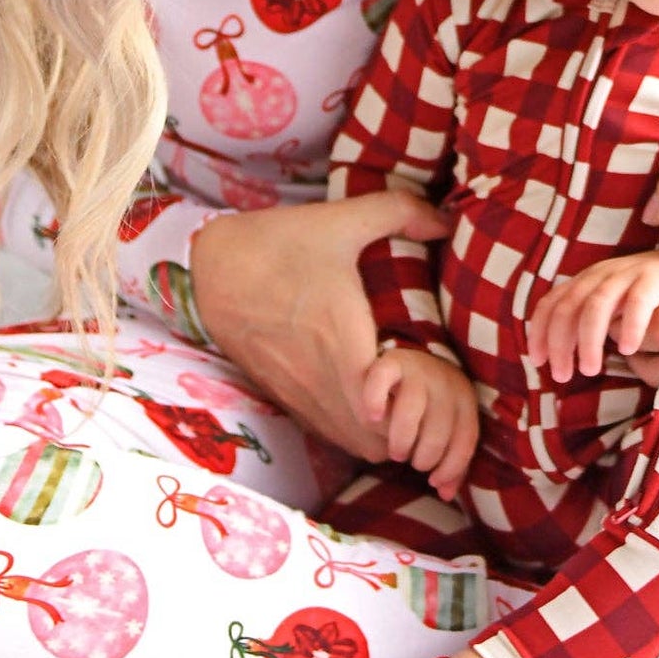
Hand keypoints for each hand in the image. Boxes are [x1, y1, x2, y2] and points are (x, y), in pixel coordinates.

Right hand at [188, 190, 450, 463]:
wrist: (210, 270)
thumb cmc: (279, 244)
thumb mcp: (340, 218)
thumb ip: (400, 212)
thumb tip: (448, 221)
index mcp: (340, 337)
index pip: (388, 406)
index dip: (419, 401)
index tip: (433, 372)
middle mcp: (321, 378)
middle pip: (382, 439)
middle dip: (418, 425)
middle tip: (435, 388)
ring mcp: (302, 395)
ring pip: (359, 445)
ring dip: (392, 433)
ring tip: (412, 396)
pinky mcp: (289, 401)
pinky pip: (335, 436)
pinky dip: (362, 432)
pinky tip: (376, 400)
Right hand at [360, 346, 479, 500]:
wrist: (411, 364)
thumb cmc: (432, 408)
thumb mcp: (448, 430)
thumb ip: (449, 462)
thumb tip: (445, 494)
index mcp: (465, 399)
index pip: (466, 439)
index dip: (452, 467)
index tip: (434, 482)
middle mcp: (446, 381)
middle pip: (438, 428)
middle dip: (424, 455)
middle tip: (410, 461)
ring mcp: (418, 369)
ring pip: (411, 407)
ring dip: (402, 437)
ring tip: (395, 451)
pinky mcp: (391, 361)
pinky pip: (381, 378)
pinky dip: (374, 399)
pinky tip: (373, 418)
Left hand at [527, 248, 658, 384]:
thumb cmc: (640, 297)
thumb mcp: (607, 309)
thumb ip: (585, 324)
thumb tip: (563, 357)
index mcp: (584, 281)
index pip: (551, 303)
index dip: (539, 332)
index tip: (538, 361)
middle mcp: (600, 274)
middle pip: (569, 307)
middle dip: (560, 344)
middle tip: (563, 376)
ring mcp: (625, 274)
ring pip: (596, 305)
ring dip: (588, 341)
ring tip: (590, 370)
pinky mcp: (653, 277)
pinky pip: (637, 301)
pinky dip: (629, 326)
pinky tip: (628, 349)